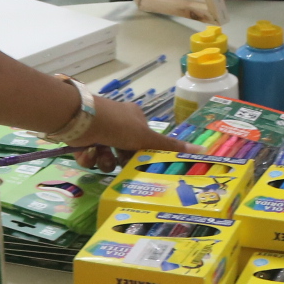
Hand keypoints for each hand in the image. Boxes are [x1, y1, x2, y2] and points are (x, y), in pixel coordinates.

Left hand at [68, 93, 201, 172]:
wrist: (81, 119)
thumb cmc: (118, 125)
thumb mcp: (146, 137)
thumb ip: (169, 147)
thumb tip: (202, 151)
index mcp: (135, 118)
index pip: (142, 141)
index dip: (140, 154)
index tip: (137, 164)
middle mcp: (118, 123)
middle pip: (124, 151)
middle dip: (120, 160)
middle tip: (119, 163)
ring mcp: (98, 130)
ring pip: (106, 157)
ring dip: (103, 160)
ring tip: (100, 155)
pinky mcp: (81, 138)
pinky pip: (89, 157)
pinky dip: (88, 157)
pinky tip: (86, 153)